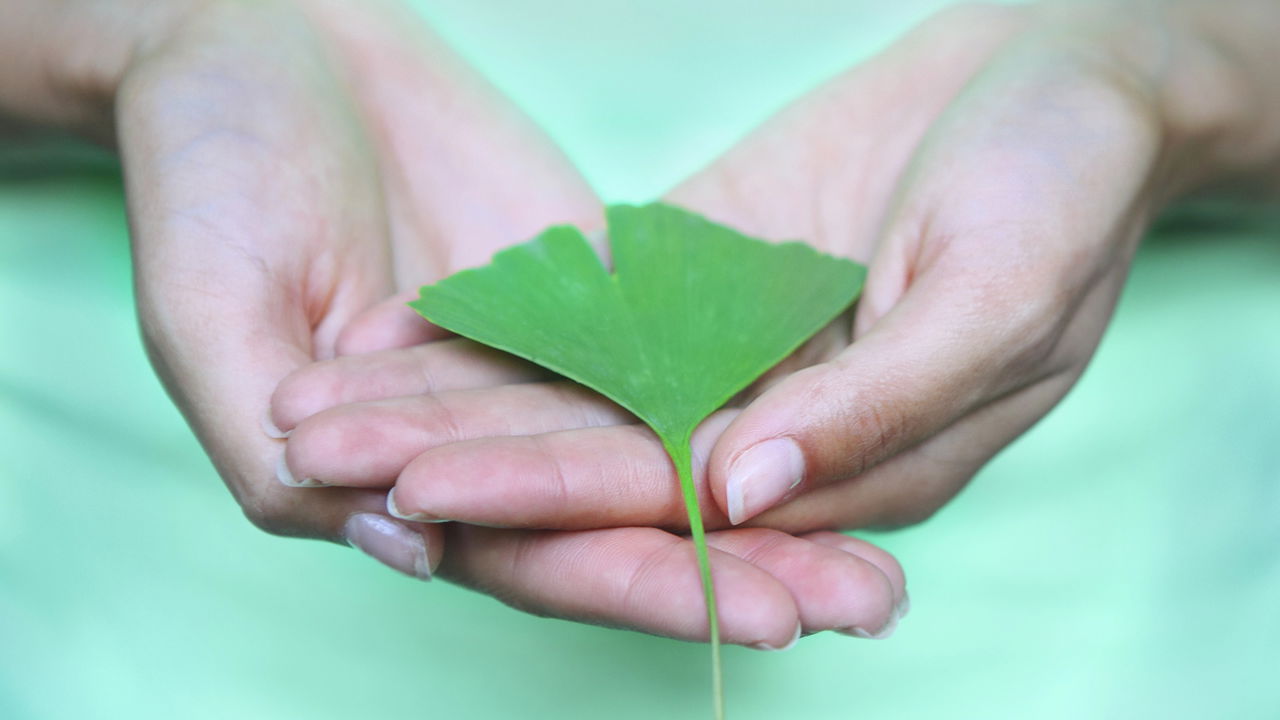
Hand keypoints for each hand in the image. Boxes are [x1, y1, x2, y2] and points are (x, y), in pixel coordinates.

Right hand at [115, 0, 904, 645]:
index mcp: (402, 475)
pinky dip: (755, 366)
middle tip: (872, 602)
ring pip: (676, 436)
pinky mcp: (591, 281)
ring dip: (779, 485)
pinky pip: (680, 327)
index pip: (539, 553)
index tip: (765, 616)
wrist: (253, 45)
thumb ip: (286, 459)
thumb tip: (412, 551)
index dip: (646, 585)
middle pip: (634, 519)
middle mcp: (493, 434)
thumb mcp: (209, 320)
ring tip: (890, 532)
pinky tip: (844, 394)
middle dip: (751, 565)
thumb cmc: (199, 180)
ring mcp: (551, 358)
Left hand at [273, 1, 1279, 539]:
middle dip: (456, 459)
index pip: (674, 501)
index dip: (545, 498)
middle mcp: (774, 427)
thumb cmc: (1066, 185)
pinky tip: (398, 325)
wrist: (1065, 74)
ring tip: (322, 400)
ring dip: (449, 397)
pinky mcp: (707, 276)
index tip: (421, 493)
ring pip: (572, 389)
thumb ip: (876, 408)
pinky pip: (592, 305)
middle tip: (319, 447)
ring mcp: (733, 351)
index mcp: (848, 462)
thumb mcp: (1000, 295)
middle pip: (592, 455)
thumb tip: (736, 499)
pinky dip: (498, 317)